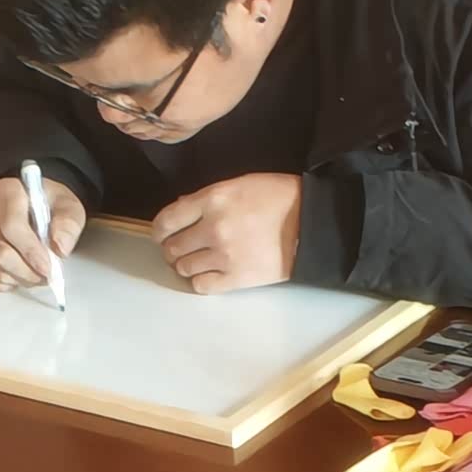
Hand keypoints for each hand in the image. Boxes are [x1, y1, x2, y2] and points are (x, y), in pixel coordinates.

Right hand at [0, 171, 85, 289]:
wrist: (36, 205)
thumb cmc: (50, 204)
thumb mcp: (68, 205)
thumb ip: (68, 224)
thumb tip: (60, 247)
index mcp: (7, 192)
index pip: (11, 226)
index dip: (30, 251)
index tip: (48, 267)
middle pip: (0, 252)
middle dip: (27, 270)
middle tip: (47, 275)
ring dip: (21, 278)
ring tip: (39, 273)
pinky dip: (12, 282)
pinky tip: (25, 273)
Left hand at [150, 173, 300, 293]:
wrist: (311, 223)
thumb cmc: (277, 197)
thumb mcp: (239, 184)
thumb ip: (207, 197)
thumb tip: (180, 209)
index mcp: (213, 200)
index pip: (167, 219)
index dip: (159, 229)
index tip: (162, 234)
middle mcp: (213, 228)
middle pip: (173, 247)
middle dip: (173, 248)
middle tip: (183, 248)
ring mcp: (224, 256)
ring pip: (184, 268)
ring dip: (186, 265)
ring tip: (198, 260)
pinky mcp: (237, 278)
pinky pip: (202, 286)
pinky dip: (200, 281)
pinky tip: (209, 274)